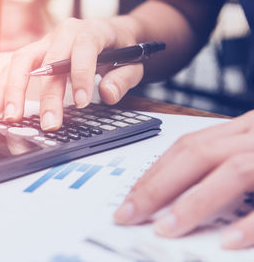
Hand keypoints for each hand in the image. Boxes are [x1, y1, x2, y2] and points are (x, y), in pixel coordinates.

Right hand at [0, 17, 143, 130]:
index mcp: (91, 31)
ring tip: (11, 118)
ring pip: (21, 60)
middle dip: (47, 95)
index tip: (81, 103)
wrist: (109, 33)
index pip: (83, 48)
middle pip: (48, 61)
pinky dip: (3, 86)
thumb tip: (107, 94)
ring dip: (14, 90)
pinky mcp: (34, 53)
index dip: (81, 75)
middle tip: (49, 124)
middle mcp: (63, 33)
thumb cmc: (120, 47)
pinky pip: (13, 66)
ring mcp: (45, 42)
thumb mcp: (133, 62)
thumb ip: (123, 78)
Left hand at [114, 110, 253, 249]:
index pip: (188, 147)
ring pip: (230, 170)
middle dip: (157, 186)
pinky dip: (249, 224)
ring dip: (192, 203)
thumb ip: (224, 164)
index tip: (130, 197)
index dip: (155, 172)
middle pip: (197, 154)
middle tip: (129, 214)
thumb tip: (179, 194)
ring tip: (164, 229)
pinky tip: (228, 241)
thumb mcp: (252, 149)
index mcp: (242, 130)